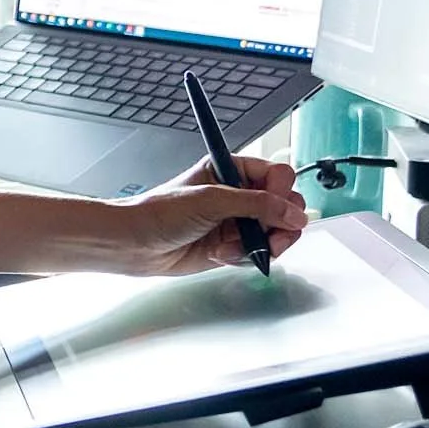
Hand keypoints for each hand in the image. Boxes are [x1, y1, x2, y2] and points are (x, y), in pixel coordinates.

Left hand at [115, 155, 308, 276]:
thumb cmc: (159, 213)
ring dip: (260, 245)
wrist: (135, 244)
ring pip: (276, 233)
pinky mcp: (233, 245)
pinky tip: (221, 255)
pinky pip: (259, 253)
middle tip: (267, 238)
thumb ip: (256, 205)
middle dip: (278, 225)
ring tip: (234, 249)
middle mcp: (238, 194)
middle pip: (285, 206)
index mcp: (232, 170)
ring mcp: (237, 221)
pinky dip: (246, 257)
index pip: (278, 176)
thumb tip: (293, 213)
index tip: (275, 208)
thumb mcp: (211, 200)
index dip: (281, 193)